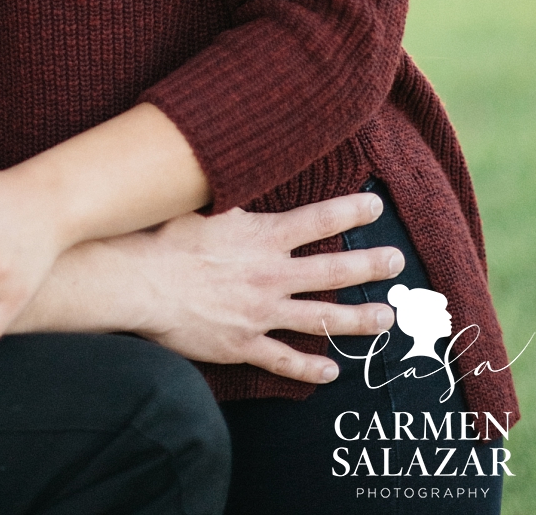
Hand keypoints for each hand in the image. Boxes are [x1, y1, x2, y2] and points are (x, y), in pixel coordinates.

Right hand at [10, 192, 402, 384]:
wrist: (138, 281)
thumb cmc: (163, 236)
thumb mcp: (203, 204)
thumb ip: (232, 195)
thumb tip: (242, 166)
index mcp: (262, 236)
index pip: (318, 220)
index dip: (350, 212)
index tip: (375, 207)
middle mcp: (270, 275)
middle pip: (332, 271)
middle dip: (370, 265)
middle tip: (397, 261)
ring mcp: (260, 313)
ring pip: (321, 319)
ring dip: (358, 320)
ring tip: (386, 319)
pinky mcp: (243, 345)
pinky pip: (285, 360)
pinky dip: (311, 368)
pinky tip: (332, 371)